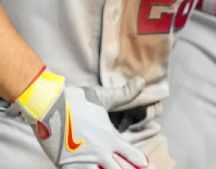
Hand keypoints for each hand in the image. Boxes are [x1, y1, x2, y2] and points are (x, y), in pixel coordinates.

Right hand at [8, 70, 148, 167]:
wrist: (46, 106)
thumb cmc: (75, 100)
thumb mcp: (103, 97)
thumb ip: (124, 94)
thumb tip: (141, 81)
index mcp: (110, 138)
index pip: (130, 154)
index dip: (138, 160)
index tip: (144, 163)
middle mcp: (98, 152)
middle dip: (124, 168)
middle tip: (131, 167)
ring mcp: (81, 160)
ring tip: (106, 167)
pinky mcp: (63, 164)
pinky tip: (88, 168)